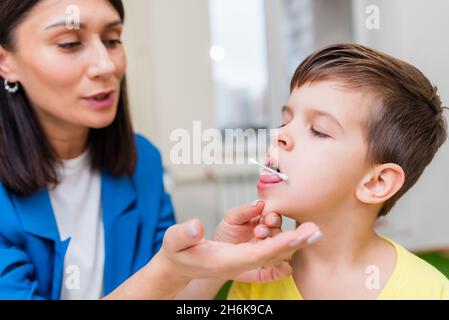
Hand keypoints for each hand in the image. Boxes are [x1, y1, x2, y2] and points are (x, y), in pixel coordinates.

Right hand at [161, 218, 320, 281]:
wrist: (179, 265)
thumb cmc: (178, 252)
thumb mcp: (175, 241)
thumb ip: (184, 235)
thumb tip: (196, 226)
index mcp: (227, 261)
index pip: (258, 254)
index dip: (279, 244)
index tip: (298, 235)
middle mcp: (240, 263)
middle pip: (273, 255)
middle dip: (295, 243)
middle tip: (316, 232)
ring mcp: (244, 261)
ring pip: (274, 254)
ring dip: (293, 242)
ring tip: (311, 231)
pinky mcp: (244, 256)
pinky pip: (269, 253)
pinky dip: (284, 245)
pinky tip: (297, 239)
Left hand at [213, 201, 298, 281]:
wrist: (217, 256)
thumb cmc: (226, 234)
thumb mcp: (231, 219)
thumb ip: (244, 211)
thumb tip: (259, 203)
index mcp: (264, 220)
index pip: (275, 217)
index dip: (272, 218)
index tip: (267, 220)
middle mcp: (272, 235)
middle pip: (281, 233)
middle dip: (272, 232)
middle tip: (259, 233)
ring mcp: (273, 252)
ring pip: (286, 251)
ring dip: (279, 250)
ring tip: (266, 249)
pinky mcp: (272, 269)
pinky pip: (284, 270)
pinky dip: (283, 268)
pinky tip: (276, 265)